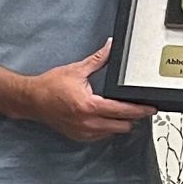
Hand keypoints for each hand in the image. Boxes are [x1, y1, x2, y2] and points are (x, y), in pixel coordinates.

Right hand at [28, 41, 155, 142]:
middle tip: (140, 109)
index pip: (123, 111)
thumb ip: (98, 59)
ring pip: (113, 133)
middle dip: (133, 118)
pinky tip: (108, 118)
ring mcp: (83, 132)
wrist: (32, 100)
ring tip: (125, 113)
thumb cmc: (50, 87)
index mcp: (90, 106)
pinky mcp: (79, 136)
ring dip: (121, 124)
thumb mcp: (77, 70)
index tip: (150, 108)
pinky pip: (101, 136)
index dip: (140, 110)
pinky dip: (108, 128)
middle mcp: (88, 123)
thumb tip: (110, 47)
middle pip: (123, 126)